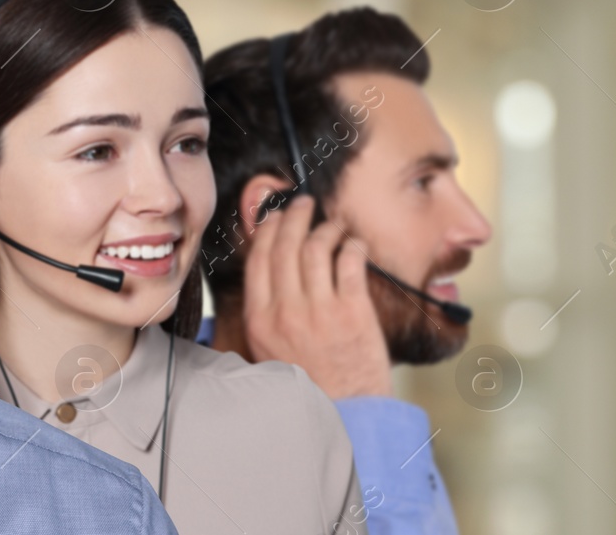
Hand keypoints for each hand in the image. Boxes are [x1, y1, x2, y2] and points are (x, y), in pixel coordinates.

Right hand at [242, 194, 391, 398]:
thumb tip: (266, 271)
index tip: (276, 216)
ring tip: (333, 225)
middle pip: (287, 246)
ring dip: (326, 228)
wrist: (346, 410)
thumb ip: (265, 312)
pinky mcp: (354, 311)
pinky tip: (355, 244)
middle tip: (305, 205)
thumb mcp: (268, 350)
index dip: (269, 229)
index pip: (259, 258)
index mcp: (261, 319)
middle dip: (296, 217)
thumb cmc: (310, 382)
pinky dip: (352, 246)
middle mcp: (287, 311)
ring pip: (318, 248)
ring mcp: (321, 310)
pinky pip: (350, 262)